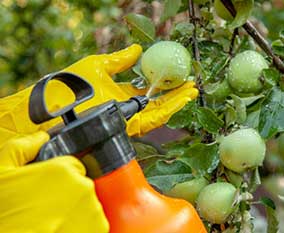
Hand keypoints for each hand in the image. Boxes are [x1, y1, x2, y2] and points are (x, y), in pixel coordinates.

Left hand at [0, 44, 197, 145]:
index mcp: (120, 94)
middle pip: (157, 101)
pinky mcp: (129, 126)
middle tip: (191, 82)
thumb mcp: (97, 66)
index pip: (147, 90)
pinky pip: (154, 119)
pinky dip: (170, 109)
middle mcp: (127, 108)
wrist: (53, 106)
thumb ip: (120, 60)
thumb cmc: (70, 86)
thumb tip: (138, 49)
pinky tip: (183, 99)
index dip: (163, 82)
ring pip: (160, 111)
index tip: (176, 72)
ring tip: (193, 90)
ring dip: (178, 101)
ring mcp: (129, 118)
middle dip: (175, 93)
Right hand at [0, 132, 108, 232]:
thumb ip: (21, 148)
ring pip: (88, 205)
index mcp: (62, 170)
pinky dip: (82, 228)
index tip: (47, 189)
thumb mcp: (0, 173)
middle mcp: (83, 188)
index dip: (57, 177)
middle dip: (66, 194)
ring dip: (75, 212)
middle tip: (46, 209)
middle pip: (80, 185)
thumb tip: (39, 138)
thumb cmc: (4, 217)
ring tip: (52, 223)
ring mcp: (93, 211)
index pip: (72, 165)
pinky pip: (94, 224)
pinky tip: (62, 230)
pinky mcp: (98, 231)